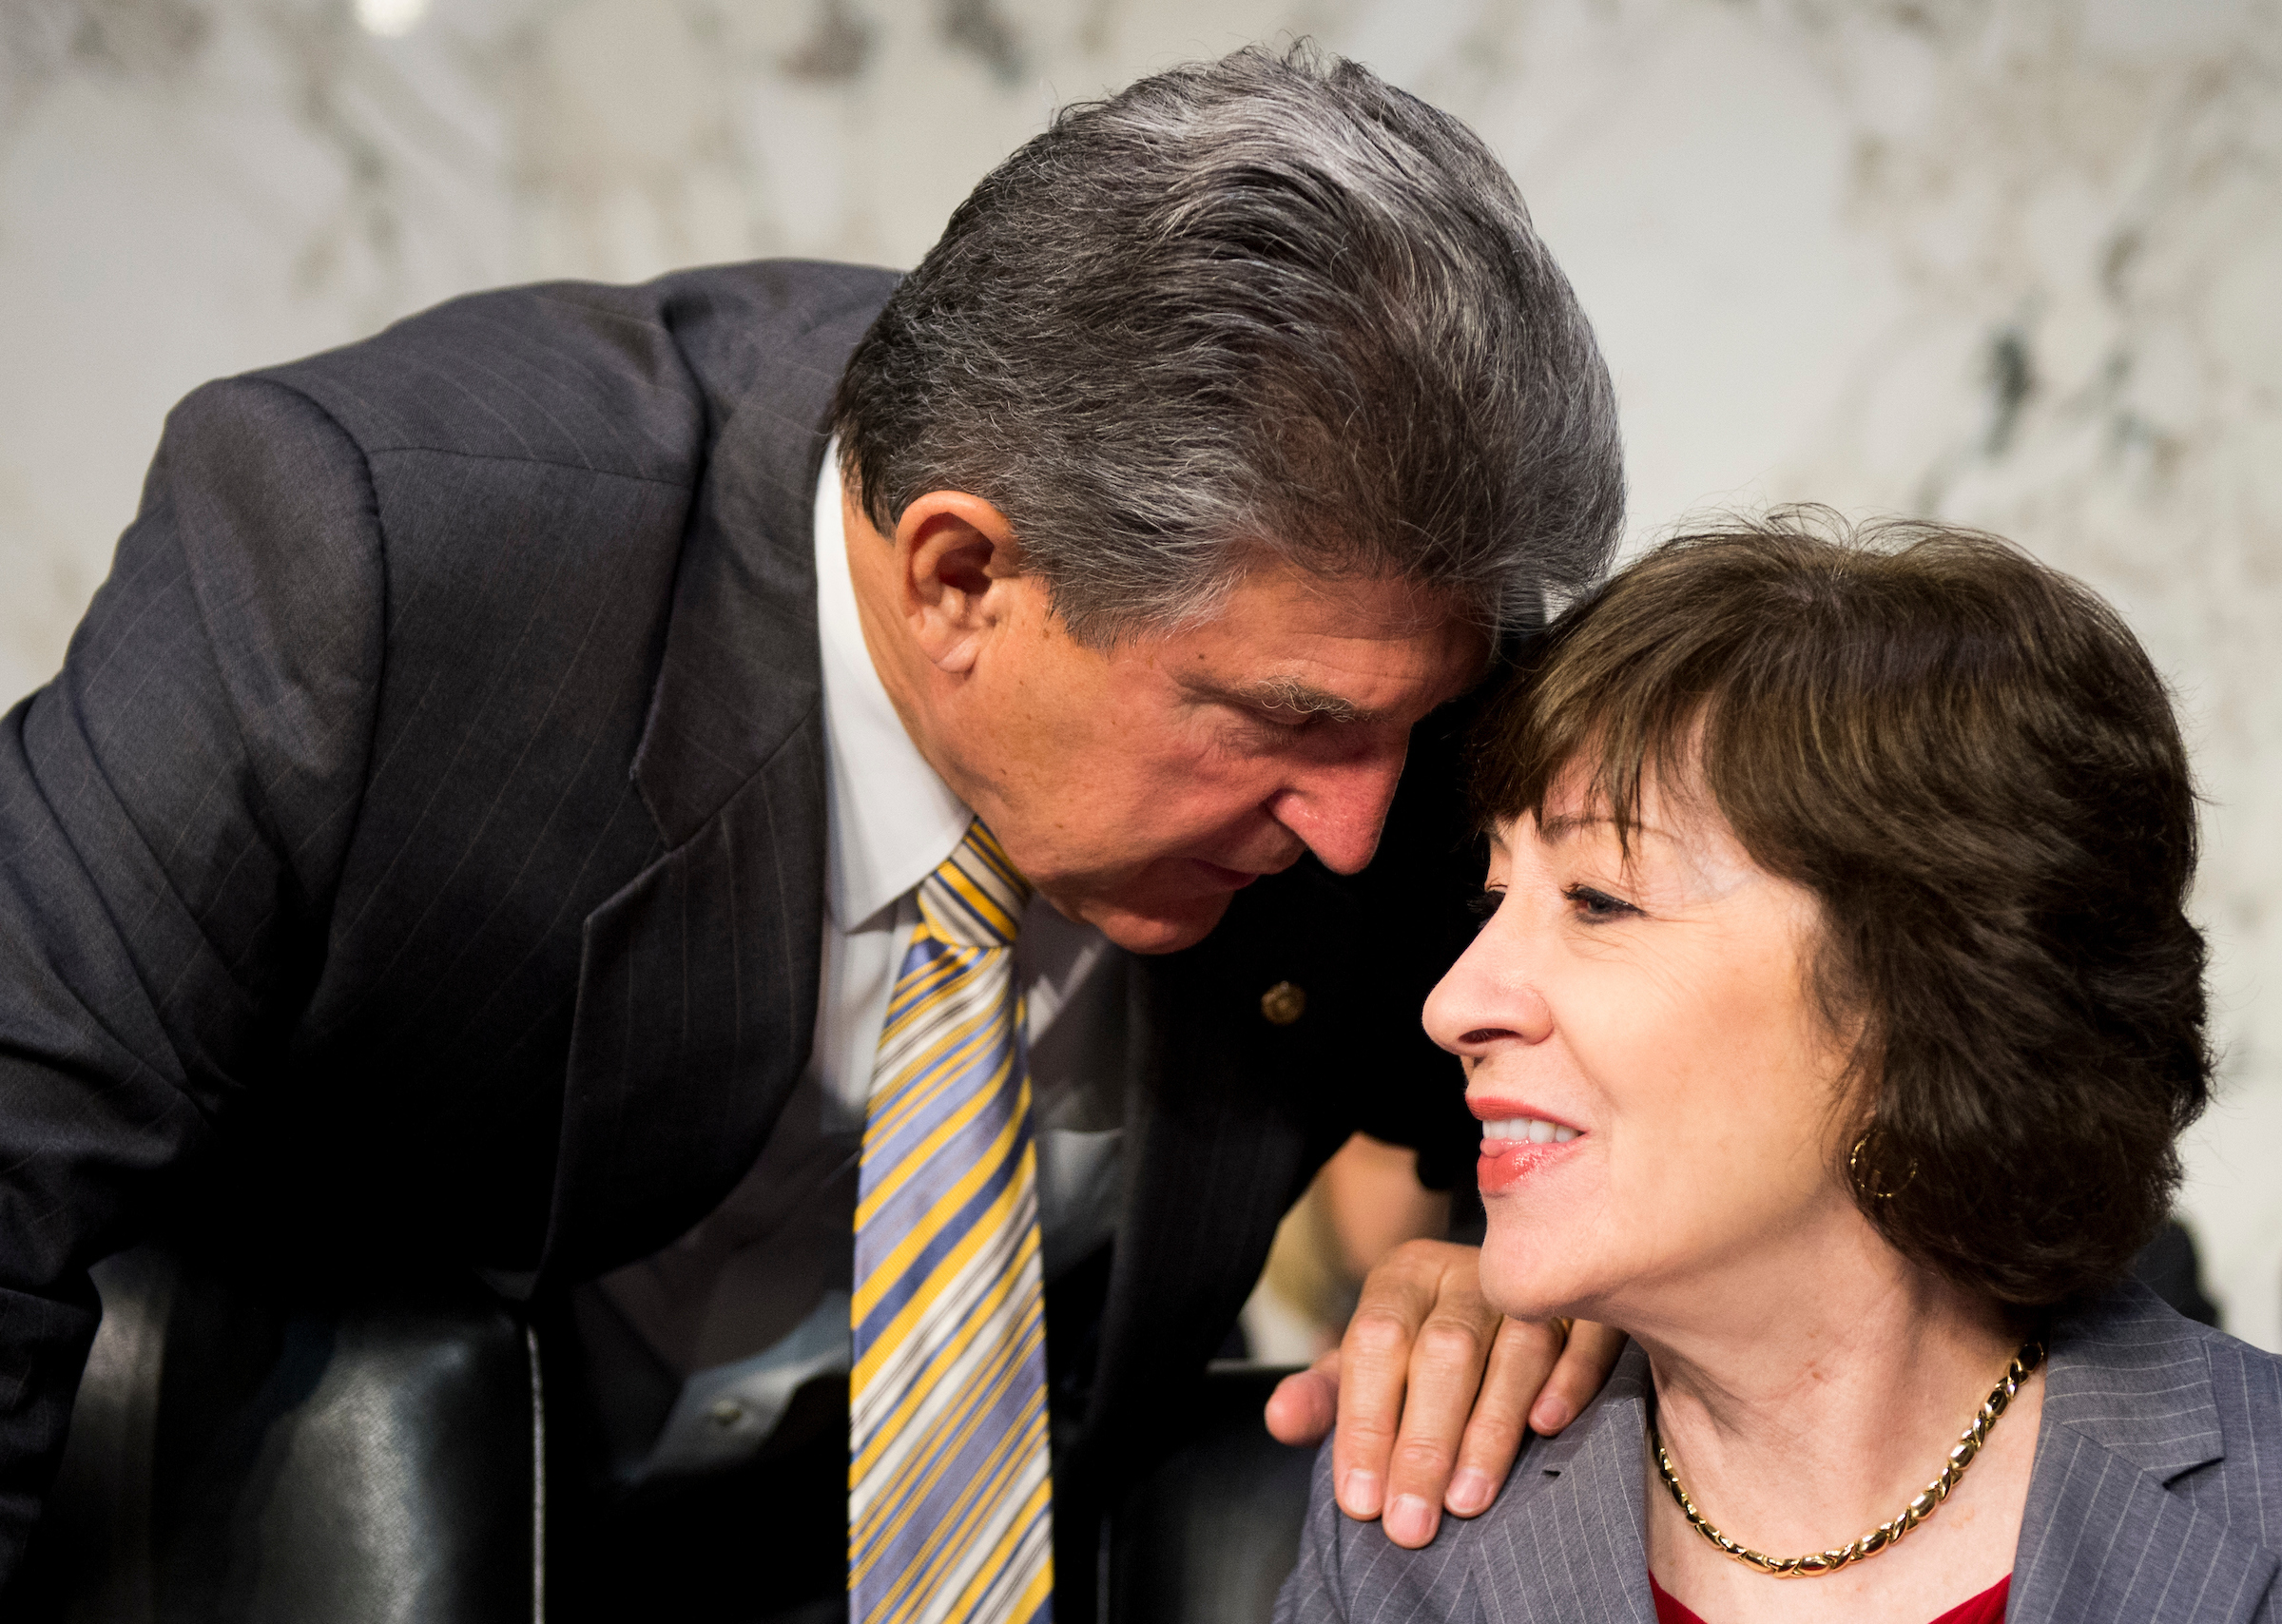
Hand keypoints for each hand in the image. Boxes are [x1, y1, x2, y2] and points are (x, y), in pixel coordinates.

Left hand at [1262, 1239, 1623, 1547]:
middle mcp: (1467, 1272)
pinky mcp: (1590, 1303)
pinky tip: (1547, 1427)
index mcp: (1405, 1276)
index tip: (1360, 1500)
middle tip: (1410, 1522)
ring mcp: (1533, 1284)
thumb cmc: (1423, 1358)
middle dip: (1424, 1443)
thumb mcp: (1367, 1371)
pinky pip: (1587, 1334)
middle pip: (1445, 1350)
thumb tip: (1279, 1418)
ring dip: (1490, 1429)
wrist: (1502, 1315)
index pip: (1376, 1341)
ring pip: (1516, 1348)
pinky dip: (1569, 1380)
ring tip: (1465, 1501)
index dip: (1366, 1423)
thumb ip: (1326, 1397)